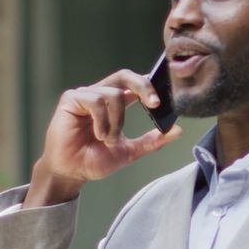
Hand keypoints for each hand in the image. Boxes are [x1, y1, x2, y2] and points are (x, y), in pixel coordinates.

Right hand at [23, 69, 182, 207]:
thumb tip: (177, 131)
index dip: (150, 87)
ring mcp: (86, 95)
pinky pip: (96, 100)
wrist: (72, 172)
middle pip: (125, 76)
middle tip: (154, 103)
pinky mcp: (72, 99)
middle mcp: (101, 94)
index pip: (135, 84)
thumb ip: (152, 141)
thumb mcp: (130, 151)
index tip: (162, 101)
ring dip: (116, 121)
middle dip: (143, 86)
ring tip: (108, 140)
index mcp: (115, 103)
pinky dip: (102, 120)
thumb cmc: (94, 159)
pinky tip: (98, 134)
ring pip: (113, 95)